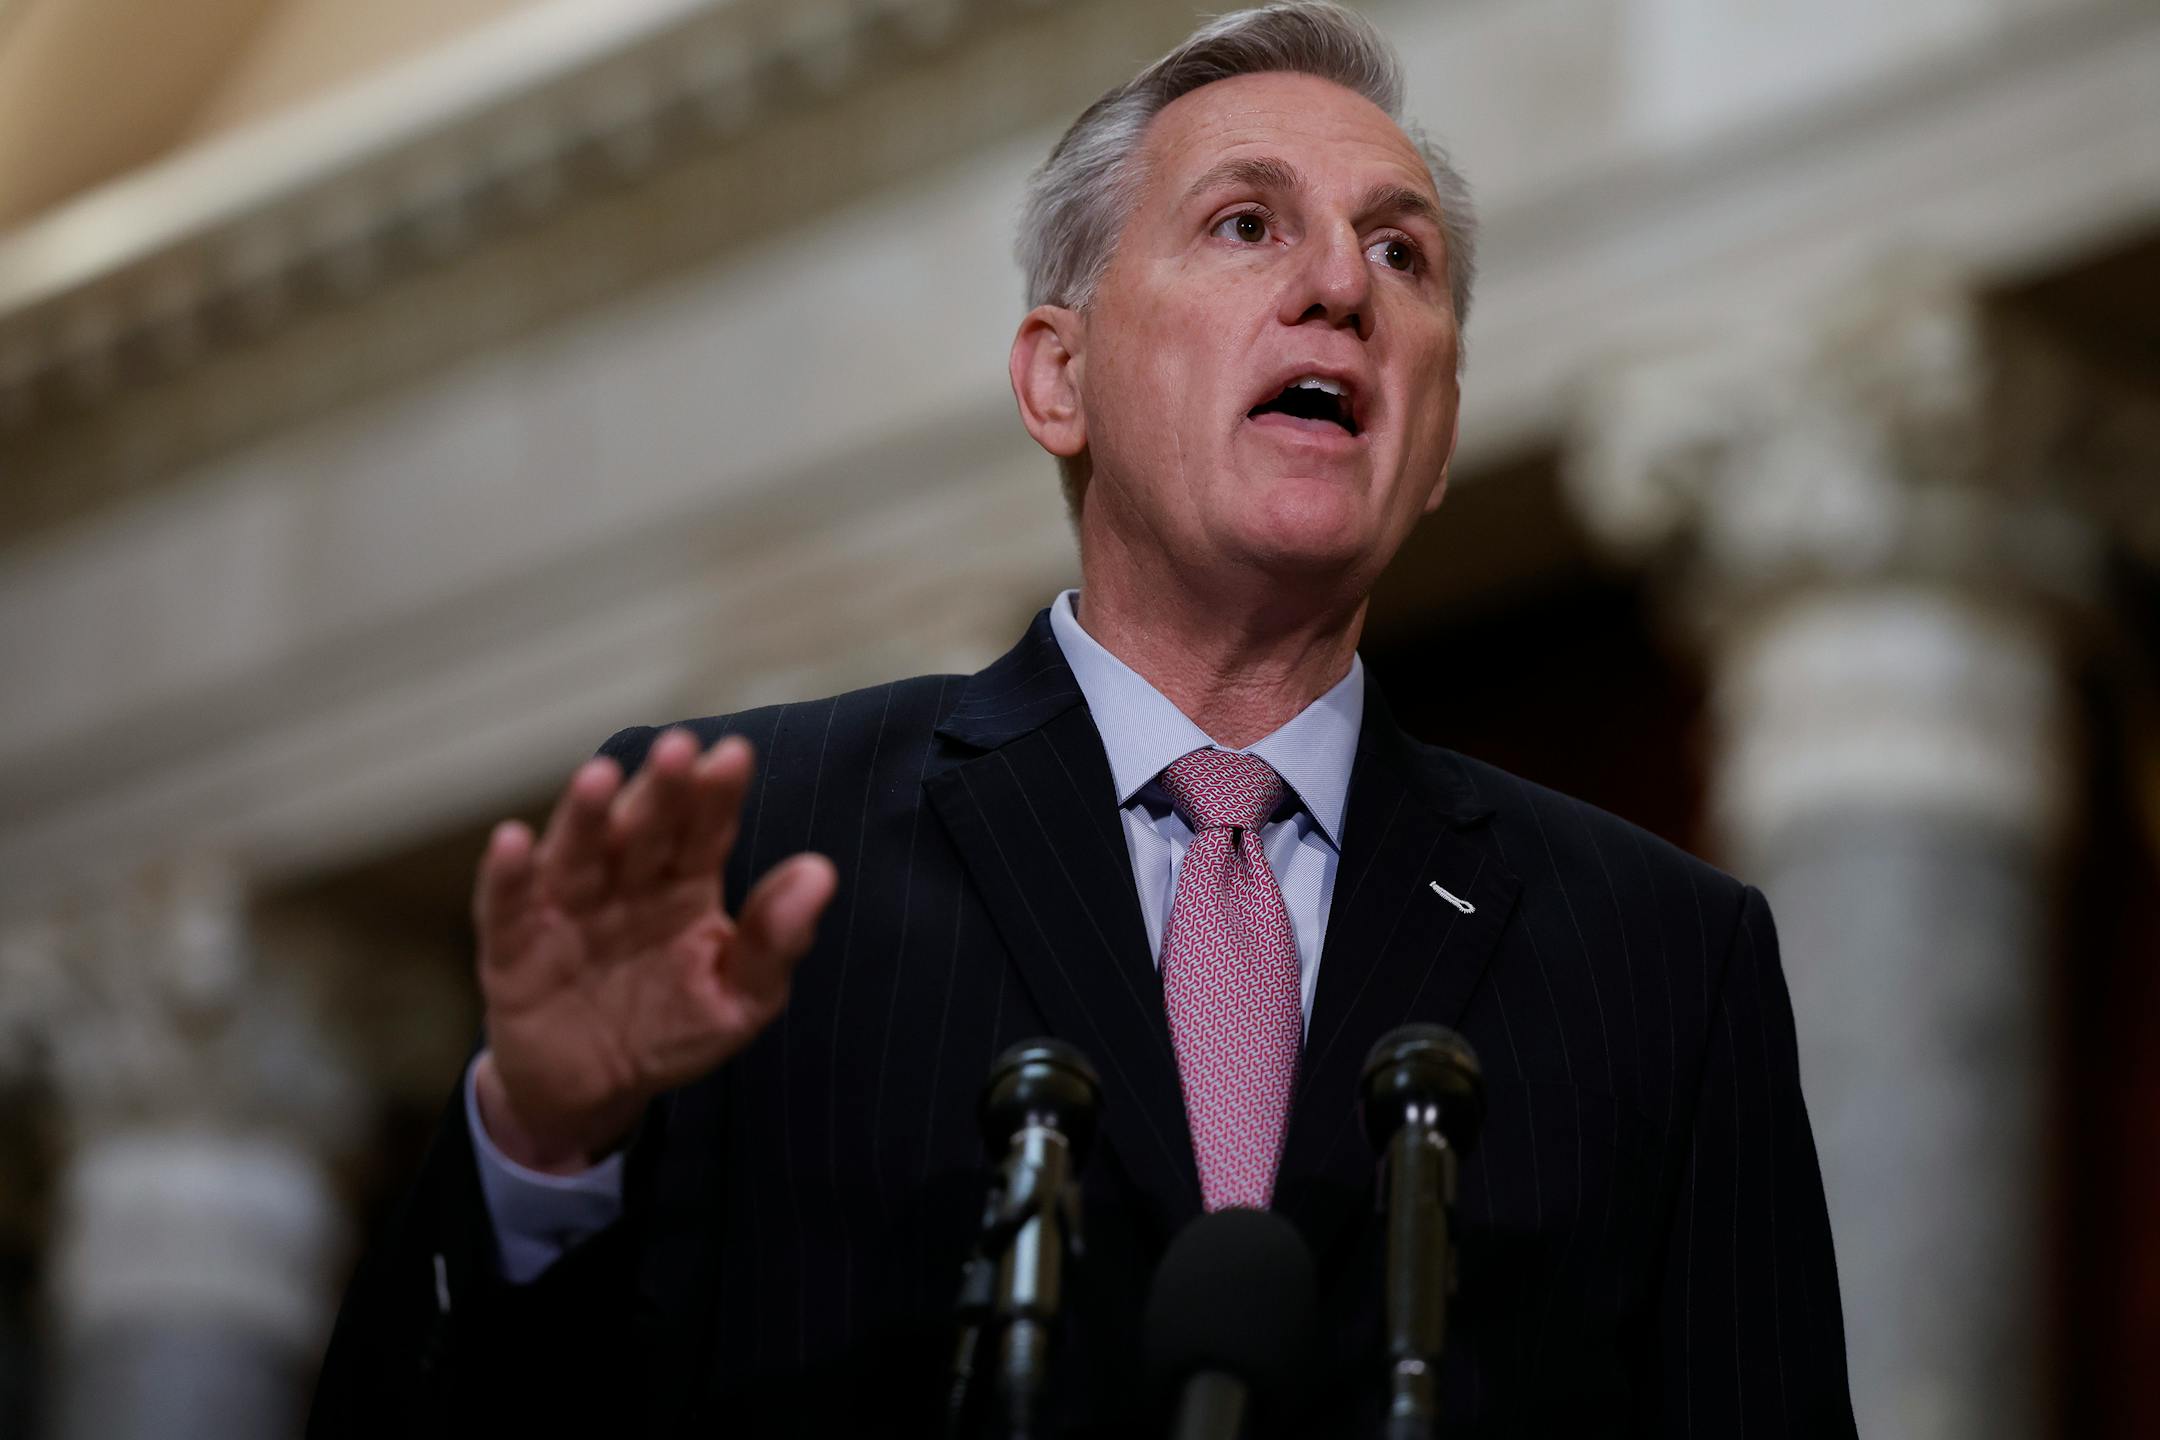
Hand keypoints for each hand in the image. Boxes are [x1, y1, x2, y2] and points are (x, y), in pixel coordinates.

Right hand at [470, 729, 836, 1172]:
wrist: (594, 1091)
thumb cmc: (672, 1030)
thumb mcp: (738, 1000)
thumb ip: (776, 941)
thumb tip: (822, 872)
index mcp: (685, 883)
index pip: (704, 830)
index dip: (716, 794)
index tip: (734, 757)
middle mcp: (625, 881)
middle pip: (643, 829)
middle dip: (660, 790)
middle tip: (678, 749)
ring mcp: (567, 908)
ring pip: (576, 853)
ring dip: (585, 816)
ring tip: (600, 777)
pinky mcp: (513, 946)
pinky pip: (505, 907)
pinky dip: (504, 875)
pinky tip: (512, 841)